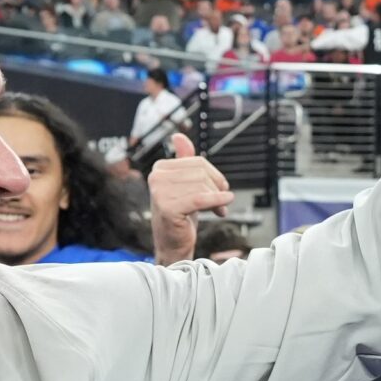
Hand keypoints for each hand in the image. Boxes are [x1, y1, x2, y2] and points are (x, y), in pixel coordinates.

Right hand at [148, 132, 231, 266]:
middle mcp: (156, 177)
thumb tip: (178, 135)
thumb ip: (184, 161)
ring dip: (217, 199)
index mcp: (160, 168)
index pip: (197, 162)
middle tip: (222, 202)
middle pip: (201, 173)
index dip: (214, 175)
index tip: (219, 190)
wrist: (173, 245)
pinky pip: (200, 199)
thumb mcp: (184, 185)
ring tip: (218, 210)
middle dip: (216, 188)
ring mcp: (159, 192)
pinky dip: (217, 202)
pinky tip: (224, 206)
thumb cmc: (180, 215)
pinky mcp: (168, 207)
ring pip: (202, 186)